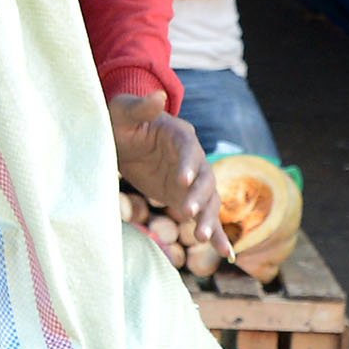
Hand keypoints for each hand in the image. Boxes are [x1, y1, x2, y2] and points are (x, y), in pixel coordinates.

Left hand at [108, 92, 217, 229]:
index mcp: (180, 136)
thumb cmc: (121, 121)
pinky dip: (217, 234)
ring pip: (208, 201)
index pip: (188, 151)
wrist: (121, 139)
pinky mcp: (185, 197)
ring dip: (209, 219)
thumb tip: (159, 95)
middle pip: (204, 179)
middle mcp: (192, 159)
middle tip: (189, 215)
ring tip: (204, 239)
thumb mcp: (123, 111)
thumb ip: (141, 107)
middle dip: (199, 198)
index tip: (182, 181)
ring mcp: (191, 181)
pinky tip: (227, 253)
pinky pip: (204, 217)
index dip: (187, 165)